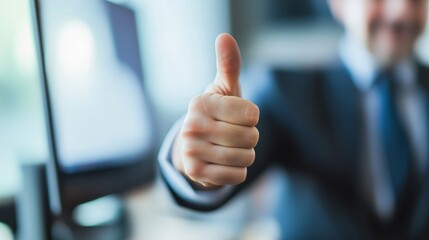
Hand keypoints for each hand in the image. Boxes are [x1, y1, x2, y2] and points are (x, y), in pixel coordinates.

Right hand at [172, 33, 259, 188]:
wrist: (194, 145)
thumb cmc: (217, 113)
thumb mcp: (225, 89)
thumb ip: (229, 65)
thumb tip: (224, 36)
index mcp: (202, 103)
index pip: (252, 115)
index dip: (251, 117)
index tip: (238, 116)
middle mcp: (192, 125)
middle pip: (251, 138)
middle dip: (249, 138)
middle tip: (233, 134)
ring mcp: (191, 150)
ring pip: (246, 158)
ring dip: (245, 155)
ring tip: (228, 148)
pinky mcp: (195, 173)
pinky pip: (237, 176)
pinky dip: (237, 171)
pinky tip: (224, 164)